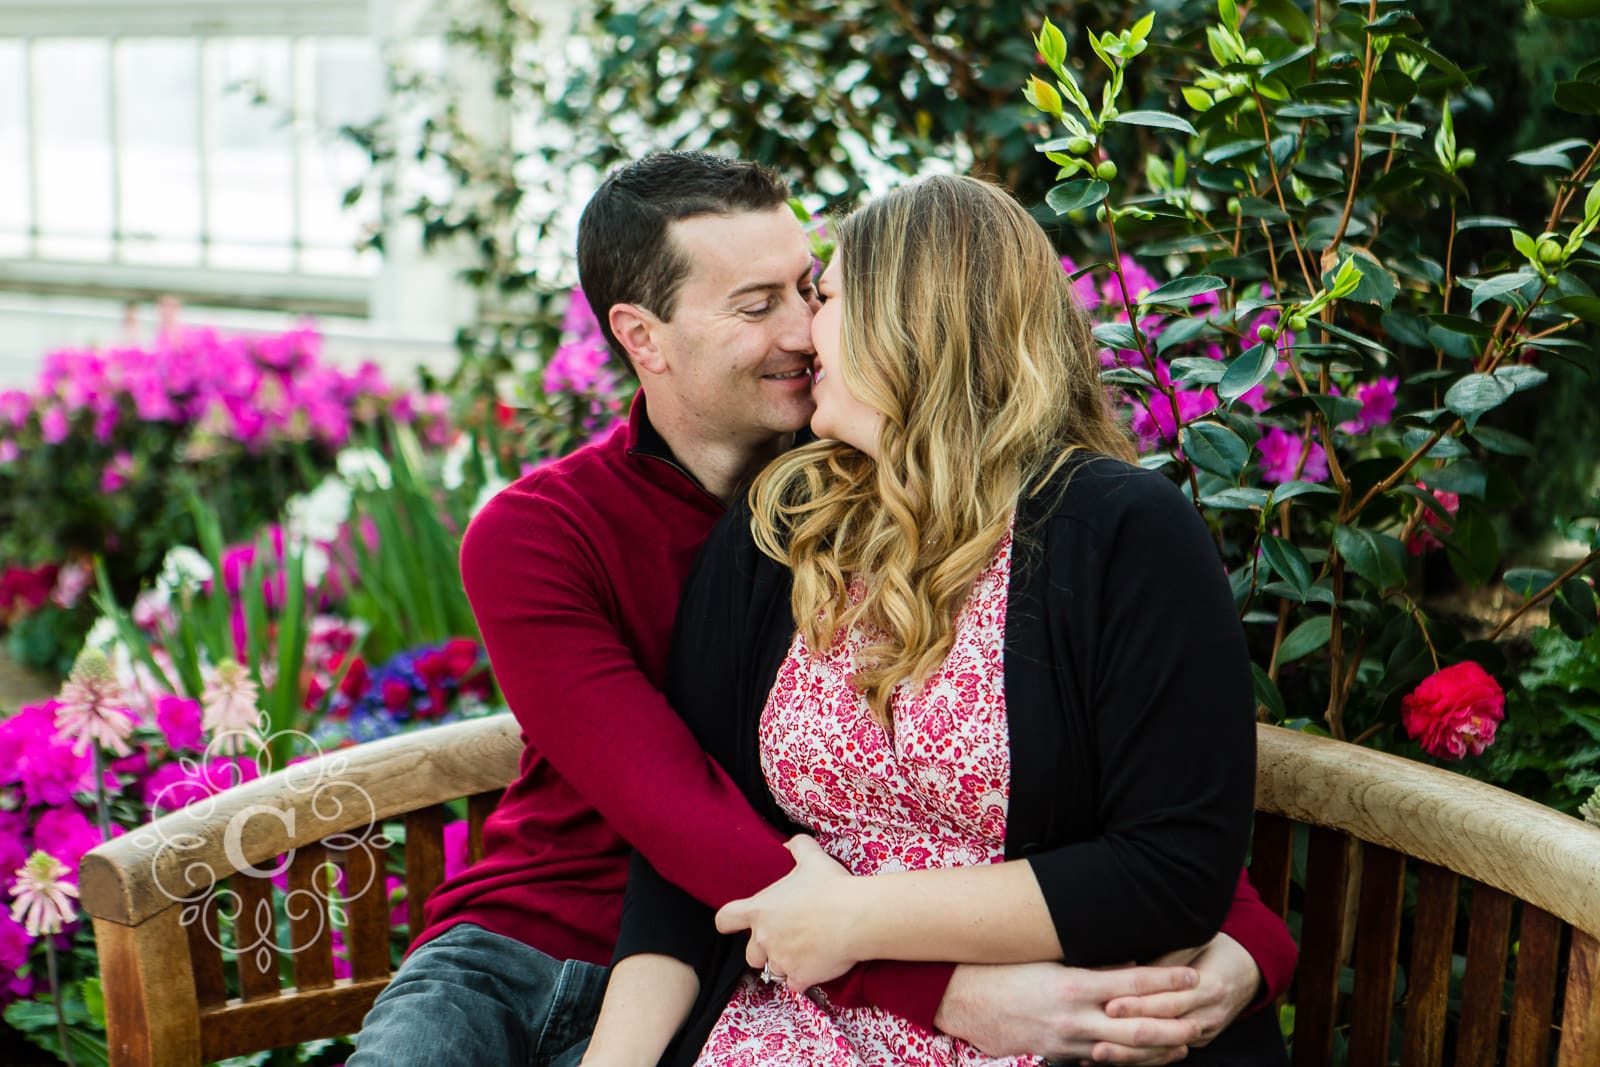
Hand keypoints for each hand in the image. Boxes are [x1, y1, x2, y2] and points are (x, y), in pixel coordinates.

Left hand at [714, 835, 860, 990]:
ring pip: (773, 970)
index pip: (725, 919)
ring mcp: (781, 960)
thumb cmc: (832, 886)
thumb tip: (790, 843)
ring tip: (805, 951)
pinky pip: (795, 984)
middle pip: (750, 954)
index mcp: (760, 910)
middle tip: (786, 939)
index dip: (728, 923)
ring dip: (784, 963)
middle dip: (764, 950)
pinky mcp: (800, 977)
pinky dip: (803, 978)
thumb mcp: (812, 857)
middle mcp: (764, 938)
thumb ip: (797, 847)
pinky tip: (817, 966)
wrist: (855, 916)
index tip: (733, 925)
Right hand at [934, 961, 1202, 1064]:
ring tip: (1185, 1044)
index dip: (1166, 979)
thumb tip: (1127, 963)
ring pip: (1124, 1051)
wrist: (962, 1000)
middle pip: (1138, 1025)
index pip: (1132, 981)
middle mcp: (1075, 1017)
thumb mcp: (1046, 958)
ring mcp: (1068, 1041)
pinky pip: (1100, 1060)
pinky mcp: (1057, 1055)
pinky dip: (1127, 1059)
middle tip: (1203, 1019)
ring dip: (1158, 1050)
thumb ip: (1088, 964)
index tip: (1192, 974)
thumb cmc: (1003, 969)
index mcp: (1074, 985)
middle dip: (1174, 1025)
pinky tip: (1145, 1058)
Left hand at [1105, 933, 1262, 1047]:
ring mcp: (1206, 1032)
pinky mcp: (1200, 1041)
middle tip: (1097, 1036)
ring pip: (1166, 1047)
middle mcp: (1210, 1014)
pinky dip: (1142, 1056)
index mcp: (1210, 987)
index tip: (1109, 1004)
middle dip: (1129, 1034)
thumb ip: (1167, 957)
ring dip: (1131, 1054)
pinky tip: (1112, 1057)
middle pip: (1165, 1028)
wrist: (1249, 971)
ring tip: (1097, 1053)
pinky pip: (1169, 1051)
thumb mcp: (1198, 942)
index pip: (1168, 1001)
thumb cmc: (1217, 949)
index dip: (1138, 1004)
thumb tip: (1129, 962)